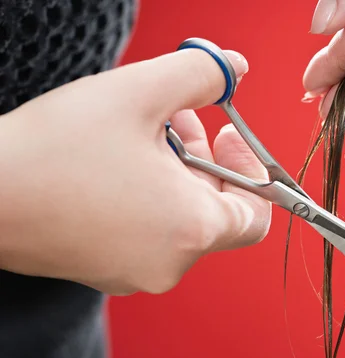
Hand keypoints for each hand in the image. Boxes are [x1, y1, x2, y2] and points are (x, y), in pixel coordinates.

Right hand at [0, 48, 270, 294]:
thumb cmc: (56, 149)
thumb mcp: (140, 93)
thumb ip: (201, 75)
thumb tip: (234, 66)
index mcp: (190, 231)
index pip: (256, 216)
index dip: (251, 171)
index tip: (230, 136)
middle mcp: (168, 263)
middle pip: (214, 211)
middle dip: (206, 158)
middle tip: (183, 117)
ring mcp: (133, 272)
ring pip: (178, 218)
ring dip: (174, 170)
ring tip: (146, 128)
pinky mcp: (104, 269)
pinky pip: (147, 231)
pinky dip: (148, 195)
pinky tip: (120, 158)